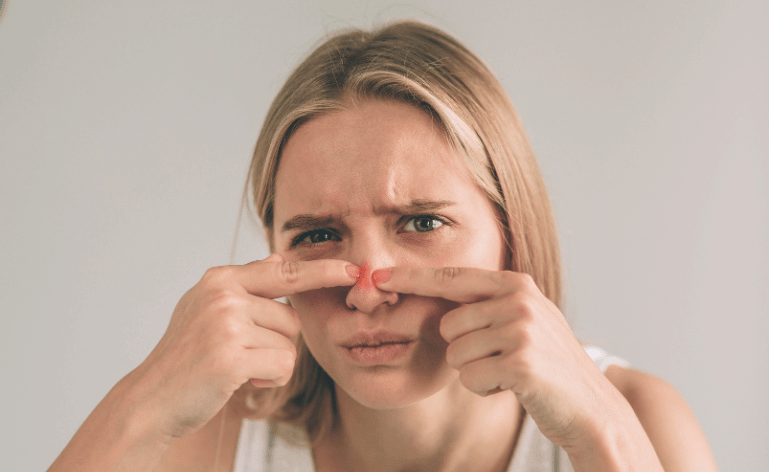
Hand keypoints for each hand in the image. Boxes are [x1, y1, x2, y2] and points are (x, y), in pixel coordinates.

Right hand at [132, 254, 356, 441]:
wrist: (153, 399)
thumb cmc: (187, 357)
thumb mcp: (208, 309)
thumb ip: (245, 285)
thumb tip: (278, 259)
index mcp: (220, 279)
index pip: (284, 271)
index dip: (323, 270)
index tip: (353, 269)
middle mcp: (223, 294)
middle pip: (292, 317)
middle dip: (278, 342)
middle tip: (243, 355)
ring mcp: (226, 323)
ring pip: (290, 343)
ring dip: (273, 363)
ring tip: (239, 368)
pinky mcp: (231, 355)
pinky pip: (283, 364)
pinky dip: (270, 379)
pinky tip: (242, 380)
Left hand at [374, 267, 628, 449]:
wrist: (590, 407)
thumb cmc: (545, 365)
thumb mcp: (519, 322)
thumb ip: (482, 306)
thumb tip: (427, 304)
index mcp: (515, 284)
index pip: (452, 277)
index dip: (412, 278)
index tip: (377, 276)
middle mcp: (519, 300)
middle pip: (447, 326)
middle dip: (463, 351)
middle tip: (500, 359)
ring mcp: (522, 330)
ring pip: (455, 354)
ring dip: (475, 373)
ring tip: (510, 373)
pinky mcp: (521, 363)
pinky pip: (469, 378)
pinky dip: (484, 389)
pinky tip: (514, 388)